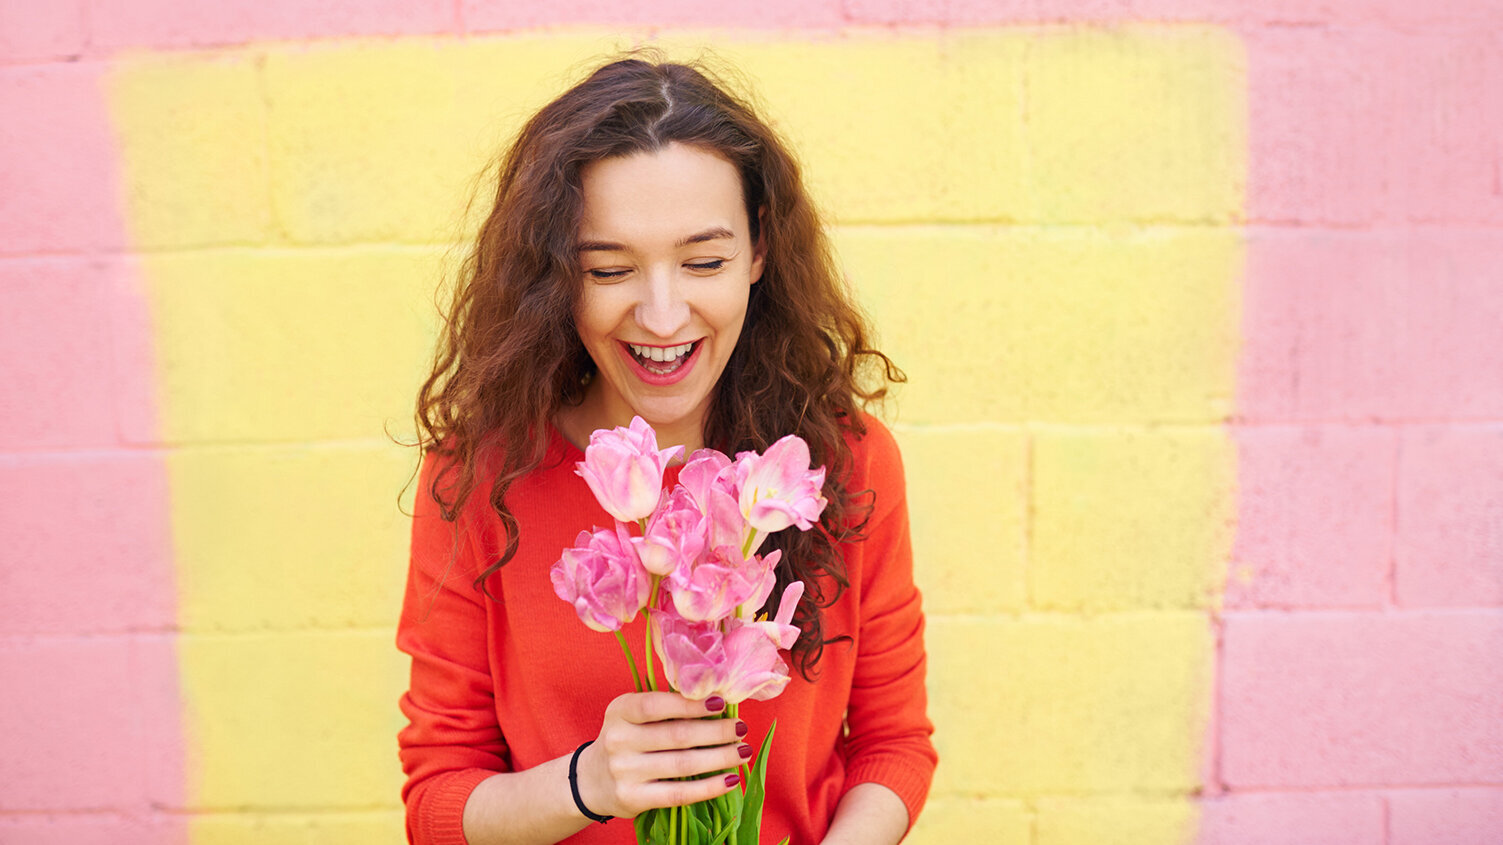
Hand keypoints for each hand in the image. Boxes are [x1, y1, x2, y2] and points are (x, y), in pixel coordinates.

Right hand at [575, 691, 749, 818]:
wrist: (592, 780)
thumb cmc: (627, 739)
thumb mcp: (633, 716)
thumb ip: (666, 707)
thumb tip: (718, 701)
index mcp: (620, 711)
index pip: (657, 704)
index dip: (691, 704)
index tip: (721, 703)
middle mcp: (618, 739)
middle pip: (677, 735)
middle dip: (716, 732)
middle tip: (741, 728)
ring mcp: (624, 771)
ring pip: (683, 764)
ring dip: (720, 757)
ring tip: (743, 751)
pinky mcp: (633, 798)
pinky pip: (679, 793)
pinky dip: (709, 787)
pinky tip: (730, 779)